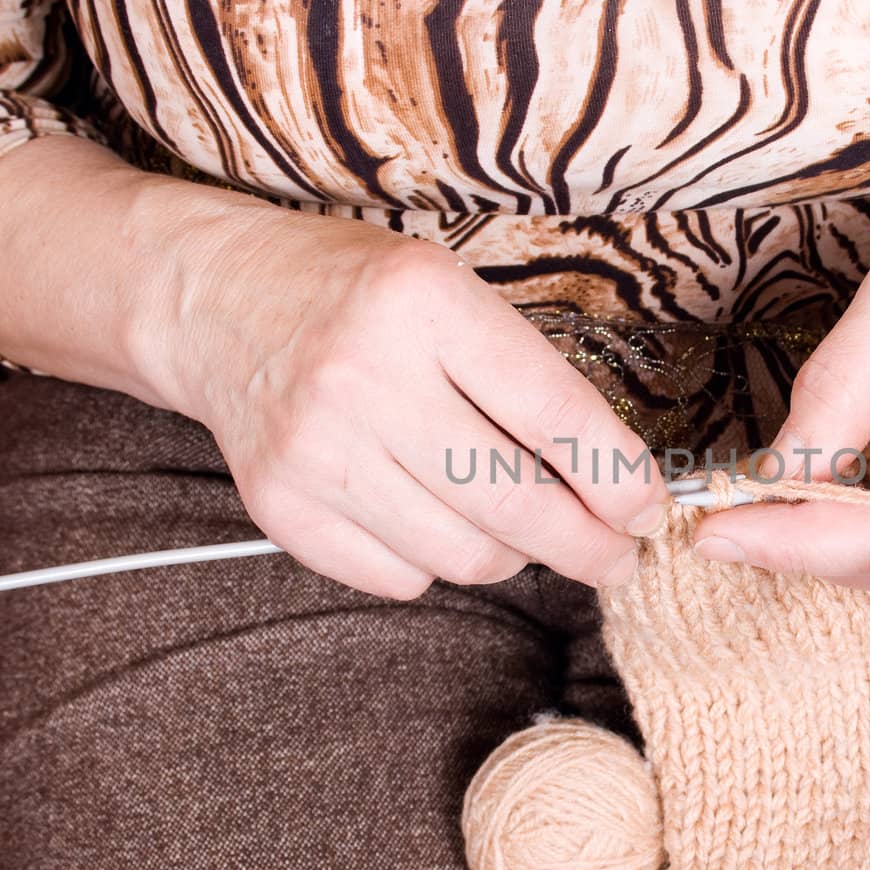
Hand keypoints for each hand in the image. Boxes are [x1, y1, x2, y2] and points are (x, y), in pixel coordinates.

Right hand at [157, 205, 668, 599]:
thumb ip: (530, 378)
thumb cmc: (360, 294)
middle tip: (618, 557)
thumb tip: (616, 488)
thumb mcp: (452, 292)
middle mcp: (365, 377)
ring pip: (465, 555)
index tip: (650, 510)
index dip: (621, 480)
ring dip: (516, 556)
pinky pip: (403, 577)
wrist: (218, 301)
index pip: (556, 416)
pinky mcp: (281, 506)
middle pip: (515, 504)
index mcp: (424, 304)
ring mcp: (315, 449)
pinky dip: (440, 563)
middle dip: (591, 548)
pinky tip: (439, 520)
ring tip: (523, 528)